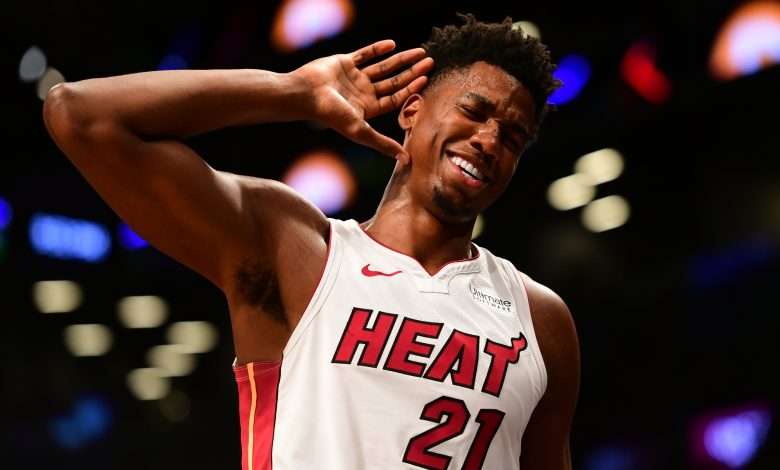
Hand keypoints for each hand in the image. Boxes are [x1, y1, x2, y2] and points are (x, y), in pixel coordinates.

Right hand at [292, 40, 433, 161]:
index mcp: (368, 108)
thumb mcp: (361, 131)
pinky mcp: (344, 62)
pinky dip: (378, 49)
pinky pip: (365, 54)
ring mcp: (354, 77)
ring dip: (401, 59)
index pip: (396, 98)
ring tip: (420, 51)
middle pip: (394, 82)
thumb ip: (383, 143)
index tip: (426, 79)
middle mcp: (363, 93)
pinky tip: (393, 45)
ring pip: (383, 66)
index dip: (412, 89)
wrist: (305, 94)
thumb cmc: (331, 114)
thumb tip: (406, 160)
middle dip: (412, 72)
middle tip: (430, 62)